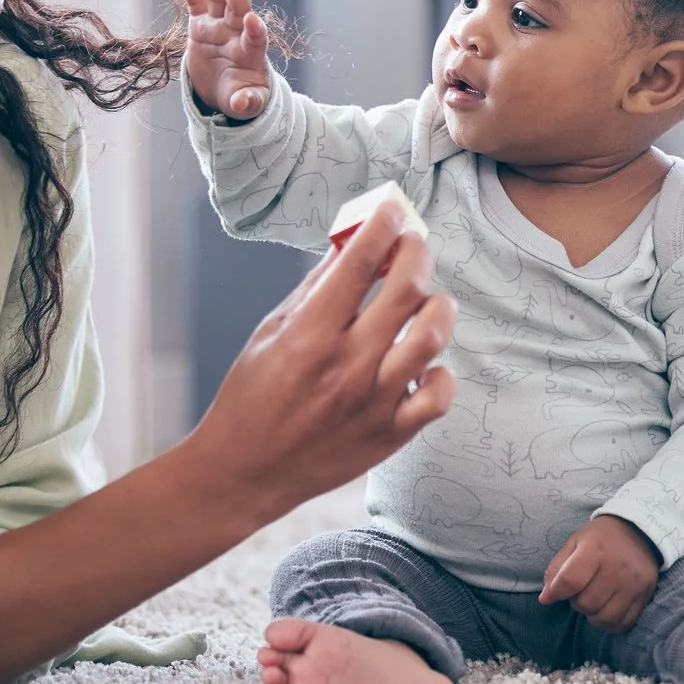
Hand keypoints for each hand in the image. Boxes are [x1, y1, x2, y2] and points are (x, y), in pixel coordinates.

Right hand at [172, 0, 272, 120]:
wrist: (224, 89)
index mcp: (252, 52)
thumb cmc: (240, 94)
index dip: (256, 30)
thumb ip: (247, 102)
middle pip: (239, 9)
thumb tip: (242, 104)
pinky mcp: (200, 23)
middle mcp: (237, 32)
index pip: (256, 38)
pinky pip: (194, 2)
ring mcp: (218, 24)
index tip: (254, 20)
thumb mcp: (246, 103)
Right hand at [183, 196, 456, 521]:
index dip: (381, 225)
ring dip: (437, 307)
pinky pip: (439, 395)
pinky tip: (423, 364)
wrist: (243, 473)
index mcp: (309, 335)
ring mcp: (373, 402)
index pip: (359, 263)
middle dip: (416, 254)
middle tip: (412, 247)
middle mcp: (346, 366)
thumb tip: (349, 244)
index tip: (391, 210)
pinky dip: (440, 373)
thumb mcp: (270, 333)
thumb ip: (314, 288)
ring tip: (426, 302)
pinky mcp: (390, 435)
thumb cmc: (250, 398)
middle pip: (408, 290)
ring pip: (432, 336)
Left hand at [539, 515, 661, 633]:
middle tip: (581, 590)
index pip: (570, 582)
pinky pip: (623, 623)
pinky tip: (606, 609)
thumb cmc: (601, 538)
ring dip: (593, 614)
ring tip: (594, 600)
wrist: (639, 531)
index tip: (554, 593)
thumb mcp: (574, 543)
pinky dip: (610, 623)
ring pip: (604, 618)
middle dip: (577, 602)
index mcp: (595, 550)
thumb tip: (546, 598)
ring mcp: (633, 584)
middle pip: (586, 603)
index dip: (556, 592)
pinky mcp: (645, 595)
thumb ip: (556, 569)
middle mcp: (617, 568)